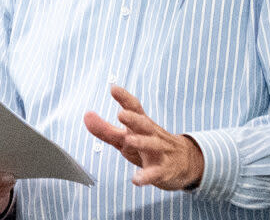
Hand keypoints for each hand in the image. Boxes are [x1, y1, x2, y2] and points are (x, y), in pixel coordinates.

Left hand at [83, 84, 203, 190]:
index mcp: (142, 124)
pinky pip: (156, 173)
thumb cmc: (148, 146)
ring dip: (142, 142)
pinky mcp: (164, 170)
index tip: (113, 88)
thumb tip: (86, 115)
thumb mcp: (126, 137)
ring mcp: (160, 152)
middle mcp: (152, 134)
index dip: (125, 98)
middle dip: (134, 119)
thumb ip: (105, 129)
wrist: (183, 163)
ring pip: (153, 145)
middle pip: (144, 124)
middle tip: (121, 114)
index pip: (135, 108)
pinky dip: (147, 176)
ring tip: (129, 141)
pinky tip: (136, 180)